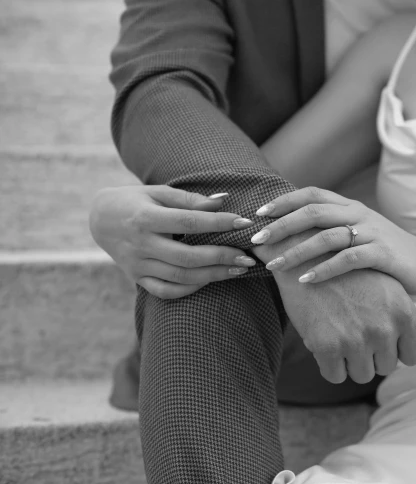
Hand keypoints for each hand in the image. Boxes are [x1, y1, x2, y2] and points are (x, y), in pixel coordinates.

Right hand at [89, 185, 257, 298]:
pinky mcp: (137, 278)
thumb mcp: (158, 192)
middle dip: (222, 257)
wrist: (99, 219)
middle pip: (187, 256)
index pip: (188, 222)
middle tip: (248, 257)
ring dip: (213, 275)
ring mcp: (137, 265)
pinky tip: (211, 281)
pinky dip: (190, 289)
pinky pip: (165, 291)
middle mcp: (140, 244)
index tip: (243, 223)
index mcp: (145, 217)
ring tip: (239, 269)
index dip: (218, 223)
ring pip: (180, 277)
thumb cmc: (135, 201)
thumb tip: (223, 201)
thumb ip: (189, 199)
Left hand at [250, 187, 415, 293]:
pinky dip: (324, 270)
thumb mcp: (359, 233)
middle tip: (257, 239)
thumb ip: (332, 229)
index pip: (312, 195)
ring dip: (296, 251)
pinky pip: (348, 259)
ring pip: (327, 236)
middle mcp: (359, 215)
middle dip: (281, 226)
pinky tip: (306, 281)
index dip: (284, 201)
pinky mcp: (383, 254)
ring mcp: (372, 233)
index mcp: (351, 207)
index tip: (259, 214)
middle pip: (313, 212)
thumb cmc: (386, 253)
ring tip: (275, 266)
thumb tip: (291, 234)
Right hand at [253, 230, 415, 383]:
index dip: (396, 349)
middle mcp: (383, 328)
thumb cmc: (353, 273)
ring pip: (361, 375)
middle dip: (372, 355)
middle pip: (386, 367)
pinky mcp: (326, 347)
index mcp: (403, 312)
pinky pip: (334, 375)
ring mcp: (355, 339)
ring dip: (351, 362)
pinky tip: (325, 340)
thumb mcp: (389, 290)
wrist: (307, 255)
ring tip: (340, 334)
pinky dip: (329, 364)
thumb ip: (414, 322)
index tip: (381, 337)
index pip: (413, 355)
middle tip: (355, 330)